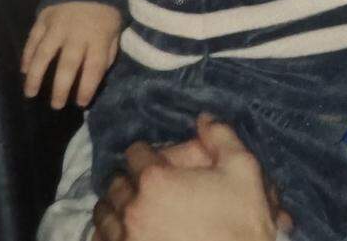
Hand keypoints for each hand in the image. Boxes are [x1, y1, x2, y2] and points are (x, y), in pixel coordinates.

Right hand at [22, 1, 121, 107]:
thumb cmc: (105, 11)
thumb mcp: (115, 30)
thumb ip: (108, 52)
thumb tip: (98, 76)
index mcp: (98, 37)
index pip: (93, 67)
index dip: (87, 87)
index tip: (81, 103)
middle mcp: (76, 34)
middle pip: (67, 65)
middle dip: (61, 88)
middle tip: (56, 106)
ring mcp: (57, 26)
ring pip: (43, 55)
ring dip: (36, 76)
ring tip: (31, 94)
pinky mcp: (43, 19)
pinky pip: (32, 40)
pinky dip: (27, 56)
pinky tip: (24, 71)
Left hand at [92, 115, 290, 240]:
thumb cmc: (240, 219)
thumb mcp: (242, 169)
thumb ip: (221, 137)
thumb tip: (204, 117)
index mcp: (157, 179)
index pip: (134, 153)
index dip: (146, 152)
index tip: (155, 159)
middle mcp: (133, 208)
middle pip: (116, 183)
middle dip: (128, 179)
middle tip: (144, 183)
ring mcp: (125, 238)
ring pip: (103, 214)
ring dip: (114, 206)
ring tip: (130, 208)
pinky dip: (109, 234)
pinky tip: (125, 233)